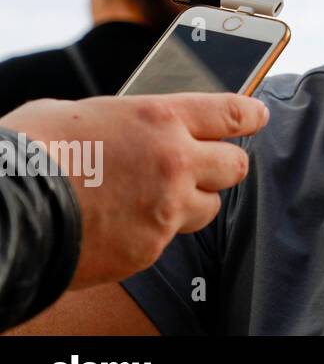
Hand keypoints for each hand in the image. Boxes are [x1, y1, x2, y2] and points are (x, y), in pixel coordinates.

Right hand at [0, 92, 269, 287]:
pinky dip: (153, 232)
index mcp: (160, 119)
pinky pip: (168, 239)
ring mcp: (166, 210)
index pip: (232, 114)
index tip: (258, 116)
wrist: (5, 214)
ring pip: (208, 208)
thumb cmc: (29, 153)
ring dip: (191, 202)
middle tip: (207, 165)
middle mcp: (175, 163)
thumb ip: (121, 120)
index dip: (251, 115)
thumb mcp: (79, 114)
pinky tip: (122, 225)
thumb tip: (128, 127)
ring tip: (156, 198)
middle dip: (224, 164)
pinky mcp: (149, 250)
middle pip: (235, 166)